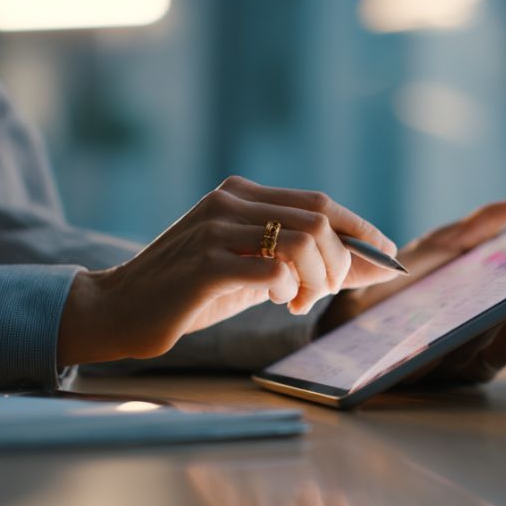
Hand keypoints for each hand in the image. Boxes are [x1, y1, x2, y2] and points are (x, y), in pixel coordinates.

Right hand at [57, 177, 399, 365]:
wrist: (118, 310)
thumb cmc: (192, 294)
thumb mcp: (252, 271)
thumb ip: (301, 262)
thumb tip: (371, 266)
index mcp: (241, 195)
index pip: (321, 202)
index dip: (361, 230)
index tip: (387, 256)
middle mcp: (230, 202)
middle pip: (319, 220)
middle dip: (341, 262)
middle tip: (326, 294)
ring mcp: (215, 229)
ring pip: (303, 241)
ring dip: (318, 278)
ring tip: (301, 302)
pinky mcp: (204, 264)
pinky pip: (273, 269)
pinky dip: (289, 289)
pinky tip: (276, 302)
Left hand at [320, 195, 505, 384]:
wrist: (332, 296)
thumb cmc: (390, 279)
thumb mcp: (435, 249)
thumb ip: (475, 229)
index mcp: (477, 326)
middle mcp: (461, 354)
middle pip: (501, 344)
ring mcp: (433, 370)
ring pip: (472, 357)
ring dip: (488, 331)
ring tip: (500, 302)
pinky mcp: (401, 378)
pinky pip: (427, 366)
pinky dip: (443, 347)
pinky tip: (451, 325)